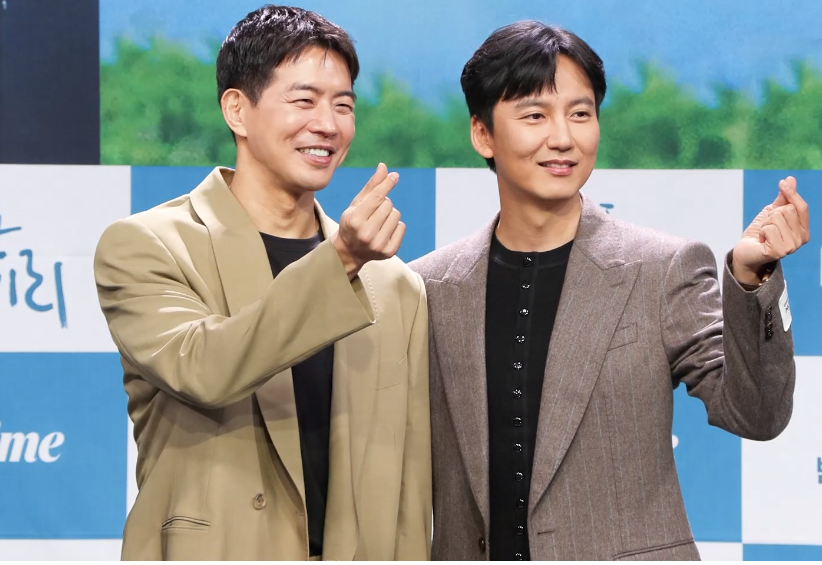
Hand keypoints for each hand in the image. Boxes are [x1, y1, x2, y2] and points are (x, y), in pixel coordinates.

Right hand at [332, 163, 405, 279]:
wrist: (349, 252)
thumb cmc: (352, 223)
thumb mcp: (356, 204)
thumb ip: (371, 186)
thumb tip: (383, 167)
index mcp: (355, 220)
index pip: (377, 197)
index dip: (387, 184)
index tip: (395, 176)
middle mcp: (366, 233)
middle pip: (388, 204)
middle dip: (384, 204)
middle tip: (374, 212)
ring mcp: (378, 244)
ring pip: (396, 215)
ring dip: (390, 214)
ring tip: (379, 222)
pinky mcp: (389, 251)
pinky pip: (402, 227)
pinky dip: (396, 226)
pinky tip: (385, 231)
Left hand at [732, 176, 809, 284]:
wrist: (745, 251)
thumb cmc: (760, 233)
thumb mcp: (772, 213)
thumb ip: (783, 198)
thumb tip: (790, 179)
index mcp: (803, 230)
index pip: (802, 207)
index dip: (792, 193)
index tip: (782, 182)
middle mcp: (801, 240)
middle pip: (787, 210)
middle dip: (771, 214)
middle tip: (767, 226)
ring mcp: (791, 247)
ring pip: (777, 218)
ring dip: (765, 223)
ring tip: (764, 234)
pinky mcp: (779, 251)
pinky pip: (769, 228)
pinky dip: (762, 231)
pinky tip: (762, 240)